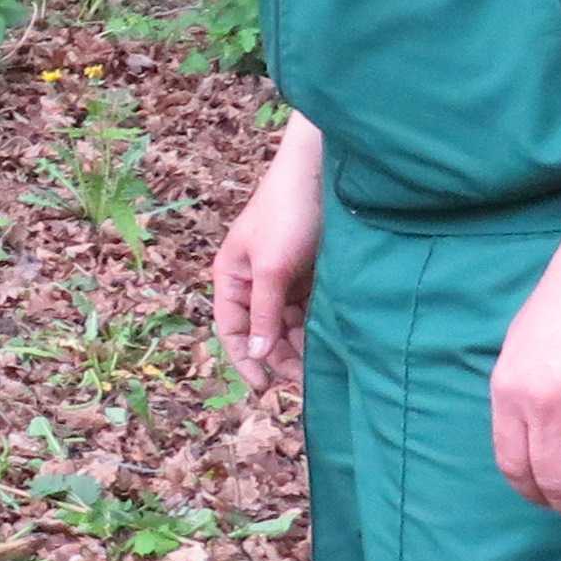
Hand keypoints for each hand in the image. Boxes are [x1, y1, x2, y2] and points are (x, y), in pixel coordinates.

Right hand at [210, 119, 327, 385]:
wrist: (322, 171)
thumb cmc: (288, 212)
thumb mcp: (272, 268)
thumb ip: (264, 314)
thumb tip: (257, 355)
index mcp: (231, 276)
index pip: (232, 330)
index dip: (245, 360)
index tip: (265, 388)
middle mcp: (253, 280)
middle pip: (262, 332)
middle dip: (278, 357)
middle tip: (302, 382)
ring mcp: (281, 277)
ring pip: (287, 324)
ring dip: (299, 346)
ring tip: (319, 368)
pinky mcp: (308, 272)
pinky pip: (307, 310)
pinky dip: (315, 327)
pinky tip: (329, 343)